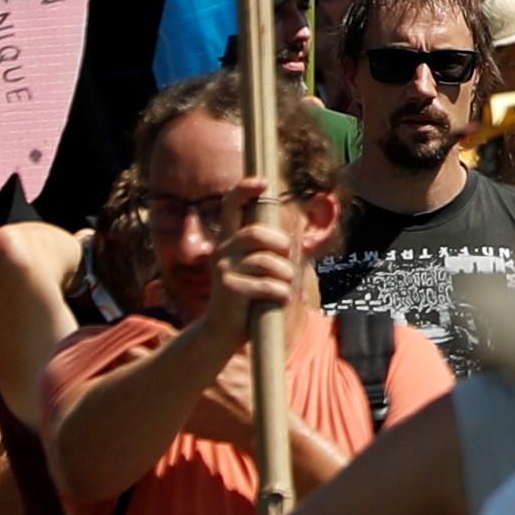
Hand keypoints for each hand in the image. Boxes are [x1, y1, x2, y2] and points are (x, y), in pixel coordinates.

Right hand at [217, 201, 315, 328]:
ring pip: (266, 262)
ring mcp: (223, 269)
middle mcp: (222, 250)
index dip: (244, 189)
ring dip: (284, 274)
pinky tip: (280, 299)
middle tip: (287, 256)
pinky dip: (280, 292)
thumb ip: (266, 250)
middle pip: (255, 233)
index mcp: (228, 241)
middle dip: (279, 244)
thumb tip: (293, 233)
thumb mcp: (254, 269)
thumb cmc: (246, 297)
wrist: (222, 332)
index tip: (262, 182)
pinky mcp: (229, 289)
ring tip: (286, 284)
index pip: (229, 205)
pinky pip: (266, 285)